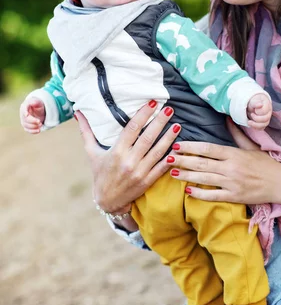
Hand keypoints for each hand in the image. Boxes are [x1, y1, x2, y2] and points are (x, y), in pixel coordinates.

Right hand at [20, 96, 45, 133]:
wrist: (38, 109)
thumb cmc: (37, 104)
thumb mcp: (37, 102)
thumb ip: (35, 102)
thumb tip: (32, 103)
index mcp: (24, 107)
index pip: (23, 109)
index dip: (24, 112)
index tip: (27, 115)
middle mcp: (22, 114)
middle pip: (25, 119)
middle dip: (33, 121)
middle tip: (40, 122)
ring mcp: (24, 120)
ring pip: (26, 125)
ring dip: (33, 126)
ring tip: (41, 124)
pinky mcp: (26, 126)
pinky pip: (27, 130)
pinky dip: (32, 131)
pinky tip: (38, 130)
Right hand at [74, 102, 180, 217]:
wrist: (107, 201)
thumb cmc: (100, 174)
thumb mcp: (92, 153)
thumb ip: (87, 132)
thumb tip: (78, 112)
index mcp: (116, 152)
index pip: (132, 129)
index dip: (143, 114)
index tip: (152, 103)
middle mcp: (128, 161)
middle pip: (147, 138)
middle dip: (160, 122)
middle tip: (170, 108)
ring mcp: (139, 172)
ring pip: (157, 152)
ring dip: (169, 138)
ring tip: (177, 125)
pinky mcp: (147, 181)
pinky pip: (161, 167)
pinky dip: (170, 158)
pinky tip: (178, 148)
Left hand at [166, 117, 280, 204]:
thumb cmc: (266, 164)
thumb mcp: (251, 146)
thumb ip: (237, 134)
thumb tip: (227, 118)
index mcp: (234, 153)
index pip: (208, 148)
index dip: (191, 146)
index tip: (177, 145)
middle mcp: (231, 167)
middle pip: (202, 163)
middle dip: (183, 160)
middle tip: (167, 158)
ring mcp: (232, 183)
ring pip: (204, 178)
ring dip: (187, 176)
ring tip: (172, 173)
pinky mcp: (235, 197)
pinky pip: (214, 195)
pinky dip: (200, 194)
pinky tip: (188, 191)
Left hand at [246, 92, 271, 128]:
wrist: (253, 104)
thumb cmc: (254, 102)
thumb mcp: (253, 101)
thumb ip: (256, 103)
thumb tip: (260, 105)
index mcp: (267, 105)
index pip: (265, 111)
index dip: (259, 111)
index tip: (254, 110)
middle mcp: (269, 113)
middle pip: (266, 119)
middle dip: (257, 118)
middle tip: (251, 114)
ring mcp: (267, 118)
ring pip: (264, 125)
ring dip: (255, 124)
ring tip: (248, 122)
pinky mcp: (263, 123)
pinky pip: (261, 128)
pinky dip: (255, 127)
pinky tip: (251, 124)